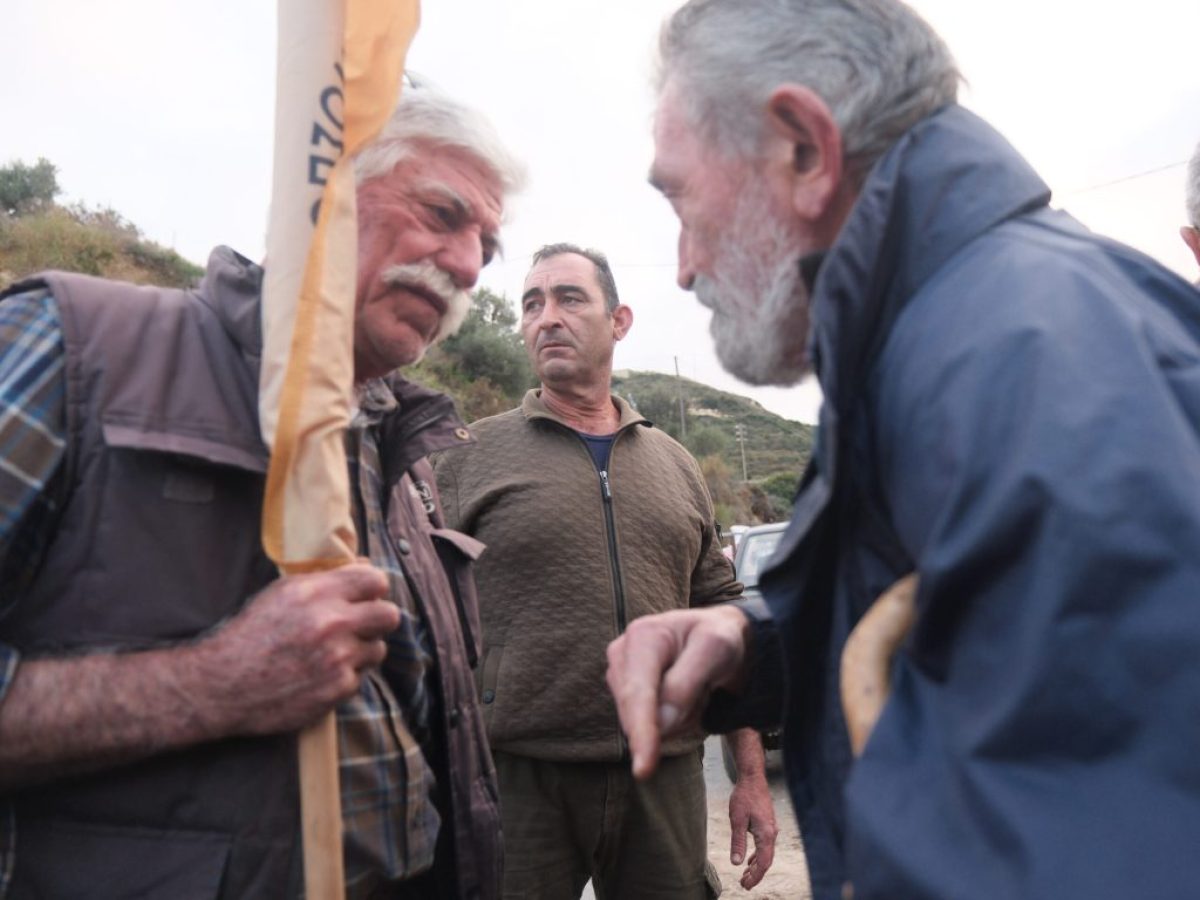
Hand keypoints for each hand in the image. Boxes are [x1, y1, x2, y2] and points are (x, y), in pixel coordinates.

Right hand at [195, 563, 395, 734]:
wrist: (220, 685)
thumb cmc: (249, 635)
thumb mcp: (281, 593)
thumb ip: (326, 579)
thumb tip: (365, 565)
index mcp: (316, 592)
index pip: (376, 580)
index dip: (372, 589)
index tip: (365, 597)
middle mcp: (331, 623)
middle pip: (389, 615)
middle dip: (377, 620)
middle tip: (360, 626)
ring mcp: (338, 658)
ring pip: (377, 649)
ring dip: (360, 651)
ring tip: (332, 654)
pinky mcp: (338, 689)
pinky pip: (359, 678)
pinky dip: (344, 678)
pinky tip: (319, 676)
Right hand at [605, 605, 749, 778]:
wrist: (718, 639)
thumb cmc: (718, 638)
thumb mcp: (716, 648)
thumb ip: (687, 683)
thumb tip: (662, 724)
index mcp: (642, 637)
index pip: (639, 693)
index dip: (642, 731)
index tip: (643, 768)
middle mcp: (622, 655)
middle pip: (639, 714)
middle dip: (679, 715)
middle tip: (708, 687)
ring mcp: (621, 678)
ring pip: (648, 725)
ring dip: (681, 718)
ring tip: (698, 688)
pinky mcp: (627, 697)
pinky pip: (653, 728)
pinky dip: (677, 721)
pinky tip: (687, 699)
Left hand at [728, 762, 777, 888]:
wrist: (753, 778)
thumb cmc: (744, 797)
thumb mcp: (737, 819)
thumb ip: (737, 842)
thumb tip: (736, 863)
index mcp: (766, 834)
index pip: (763, 863)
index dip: (755, 877)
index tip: (746, 886)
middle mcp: (772, 834)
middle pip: (766, 860)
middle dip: (755, 874)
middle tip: (743, 885)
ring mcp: (771, 829)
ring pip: (766, 853)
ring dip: (756, 866)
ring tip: (745, 876)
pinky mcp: (767, 824)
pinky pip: (764, 845)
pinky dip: (757, 855)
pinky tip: (749, 860)